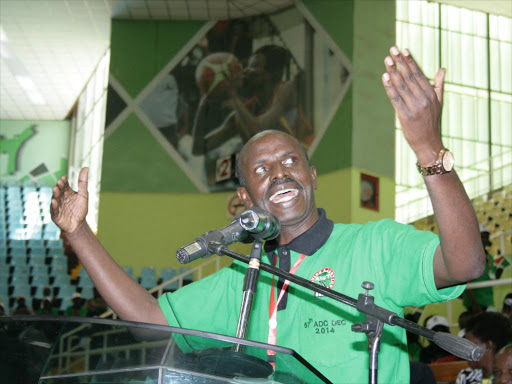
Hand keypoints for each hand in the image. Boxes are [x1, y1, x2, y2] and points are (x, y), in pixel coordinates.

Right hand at [51, 167, 88, 234]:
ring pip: (55, 198)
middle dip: (59, 186)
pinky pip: (54, 209)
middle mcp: (61, 197)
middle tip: (60, 182)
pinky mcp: (55, 214)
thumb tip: (85, 167)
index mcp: (67, 192)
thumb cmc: (80, 209)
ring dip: (55, 194)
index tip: (64, 177)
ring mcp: (57, 206)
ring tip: (55, 188)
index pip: (65, 185)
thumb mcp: (83, 194)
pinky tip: (54, 201)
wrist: (79, 224)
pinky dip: (54, 205)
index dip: (64, 181)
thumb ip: (83, 182)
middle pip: (59, 190)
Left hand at [382, 46, 445, 164]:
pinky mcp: (405, 116)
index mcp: (431, 94)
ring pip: (402, 86)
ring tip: (387, 60)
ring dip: (393, 71)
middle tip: (392, 50)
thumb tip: (442, 69)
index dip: (410, 61)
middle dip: (400, 62)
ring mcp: (415, 107)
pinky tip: (384, 77)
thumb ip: (438, 85)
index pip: (419, 74)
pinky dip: (389, 87)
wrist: (429, 143)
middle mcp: (424, 99)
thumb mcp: (438, 103)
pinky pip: (396, 99)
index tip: (403, 50)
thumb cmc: (432, 122)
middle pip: (409, 77)